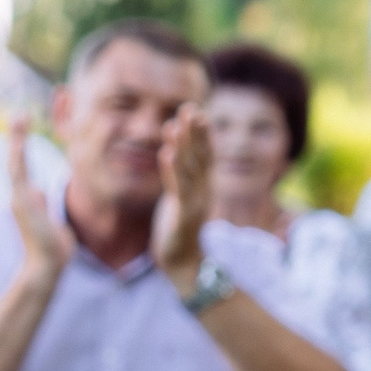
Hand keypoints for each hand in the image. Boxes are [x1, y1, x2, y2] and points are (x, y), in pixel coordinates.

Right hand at [11, 126, 75, 280]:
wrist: (47, 265)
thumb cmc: (52, 246)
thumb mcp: (50, 218)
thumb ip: (43, 203)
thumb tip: (40, 191)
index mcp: (27, 197)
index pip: (22, 165)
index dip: (21, 146)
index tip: (23, 125)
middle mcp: (19, 195)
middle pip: (15, 160)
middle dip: (15, 137)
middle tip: (17, 115)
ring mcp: (19, 197)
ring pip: (15, 163)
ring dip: (15, 140)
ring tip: (17, 118)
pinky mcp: (21, 201)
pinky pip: (18, 173)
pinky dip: (18, 154)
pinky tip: (19, 139)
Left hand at [152, 105, 211, 286]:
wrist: (183, 261)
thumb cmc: (180, 227)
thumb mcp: (182, 196)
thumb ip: (182, 175)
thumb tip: (176, 150)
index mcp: (203, 186)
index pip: (205, 154)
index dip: (202, 133)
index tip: (195, 110)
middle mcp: (203, 191)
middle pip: (201, 156)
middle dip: (195, 132)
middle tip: (189, 108)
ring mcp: (195, 202)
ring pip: (190, 169)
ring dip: (183, 146)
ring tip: (175, 125)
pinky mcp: (183, 215)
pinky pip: (178, 189)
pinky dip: (172, 170)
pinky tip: (165, 154)